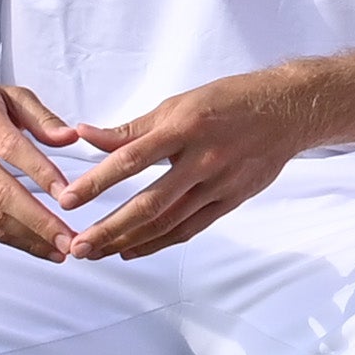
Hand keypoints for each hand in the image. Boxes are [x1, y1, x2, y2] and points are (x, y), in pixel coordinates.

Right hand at [0, 81, 98, 262]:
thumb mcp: (5, 94)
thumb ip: (41, 116)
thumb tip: (69, 137)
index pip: (11, 148)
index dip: (41, 172)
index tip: (67, 193)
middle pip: (1, 192)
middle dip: (38, 220)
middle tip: (69, 237)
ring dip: (28, 237)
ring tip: (60, 249)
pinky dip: (11, 239)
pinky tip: (37, 246)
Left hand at [50, 71, 308, 260]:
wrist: (287, 112)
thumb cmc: (228, 102)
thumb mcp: (178, 104)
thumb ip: (132, 129)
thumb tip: (85, 136)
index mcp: (185, 128)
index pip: (132, 160)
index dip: (97, 182)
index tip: (67, 199)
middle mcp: (203, 160)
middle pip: (150, 204)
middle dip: (110, 228)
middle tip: (77, 246)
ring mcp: (219, 185)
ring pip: (168, 223)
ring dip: (129, 241)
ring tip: (96, 252)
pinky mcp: (231, 201)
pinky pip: (190, 229)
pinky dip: (159, 243)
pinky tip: (131, 251)